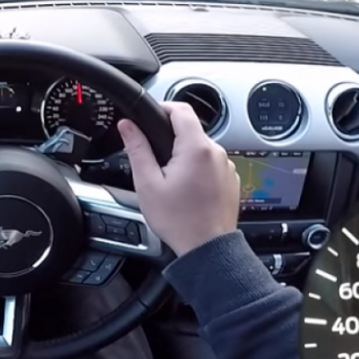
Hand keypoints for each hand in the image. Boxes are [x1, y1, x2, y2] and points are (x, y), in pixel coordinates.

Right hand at [117, 102, 239, 256]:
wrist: (207, 249)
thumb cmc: (179, 221)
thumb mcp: (147, 183)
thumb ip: (137, 148)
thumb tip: (127, 125)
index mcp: (196, 148)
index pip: (181, 109)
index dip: (162, 108)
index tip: (150, 118)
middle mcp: (216, 152)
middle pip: (190, 129)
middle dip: (170, 139)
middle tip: (155, 162)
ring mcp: (227, 166)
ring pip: (200, 148)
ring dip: (184, 156)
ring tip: (171, 181)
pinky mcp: (230, 179)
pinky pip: (211, 164)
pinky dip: (198, 169)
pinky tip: (187, 190)